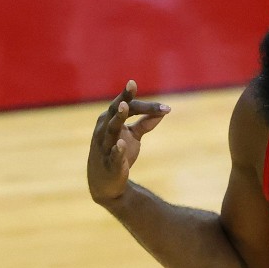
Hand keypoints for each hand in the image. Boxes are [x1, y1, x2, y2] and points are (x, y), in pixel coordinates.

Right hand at [87, 80, 170, 203]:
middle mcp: (104, 129)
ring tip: (125, 107)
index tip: (149, 93)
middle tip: (131, 85)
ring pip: (111, 129)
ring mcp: (105, 146)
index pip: (125, 105)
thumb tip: (164, 110)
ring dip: (118, 117)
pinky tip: (121, 143)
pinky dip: (117, 149)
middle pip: (116, 112)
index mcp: (110, 120)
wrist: (106, 182)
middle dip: (124, 100)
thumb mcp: (133, 136)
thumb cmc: (118, 153)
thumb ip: (145, 123)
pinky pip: (112, 155)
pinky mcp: (108, 163)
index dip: (140, 102)